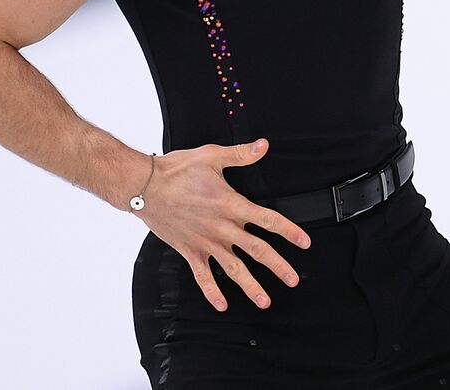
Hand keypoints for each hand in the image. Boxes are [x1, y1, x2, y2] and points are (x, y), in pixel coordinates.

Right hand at [136, 138, 310, 311]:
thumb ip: (240, 154)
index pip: (267, 220)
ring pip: (233, 269)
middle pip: (256, 250)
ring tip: (265, 301)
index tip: (305, 242)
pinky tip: (222, 304)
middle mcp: (221, 227)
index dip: (289, 231)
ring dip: (250, 286)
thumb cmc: (177, 170)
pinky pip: (202, 276)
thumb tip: (263, 145)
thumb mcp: (212, 156)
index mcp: (230, 205)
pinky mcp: (189, 251)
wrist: (144, 187)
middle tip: (293, 280)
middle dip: (278, 266)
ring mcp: (205, 242)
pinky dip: (212, 291)